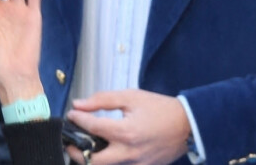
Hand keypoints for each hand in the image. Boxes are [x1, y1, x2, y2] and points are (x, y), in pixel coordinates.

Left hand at [66, 89, 189, 164]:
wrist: (187, 125)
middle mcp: (128, 153)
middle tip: (69, 141)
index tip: (72, 114)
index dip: (78, 119)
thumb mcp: (131, 96)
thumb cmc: (160, 108)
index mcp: (126, 132)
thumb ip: (103, 100)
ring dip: (90, 159)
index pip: (92, 128)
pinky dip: (108, 161)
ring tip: (84, 146)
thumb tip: (80, 104)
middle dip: (76, 151)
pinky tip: (104, 151)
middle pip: (92, 161)